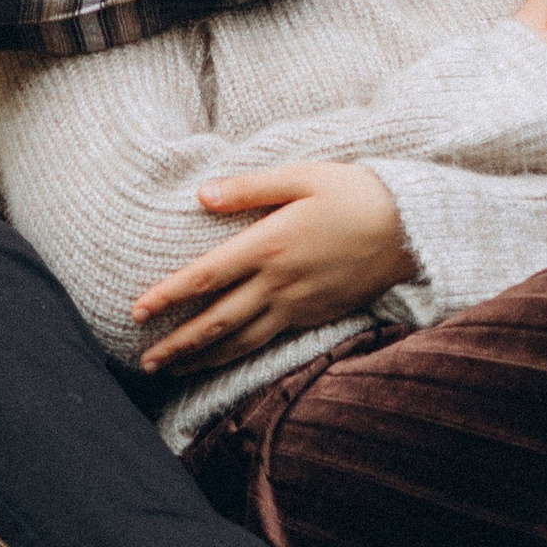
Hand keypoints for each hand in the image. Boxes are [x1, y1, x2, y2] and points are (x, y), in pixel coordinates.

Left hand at [132, 163, 410, 372]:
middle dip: (178, 344)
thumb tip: (201, 195)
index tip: (138, 310)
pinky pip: (268, 343)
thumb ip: (249, 188)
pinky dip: (238, 356)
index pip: (207, 276)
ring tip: (172, 370)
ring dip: (202, 358)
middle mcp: (279, 282)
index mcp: (270, 244)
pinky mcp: (314, 316)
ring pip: (241, 341)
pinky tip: (223, 359)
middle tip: (145, 361)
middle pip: (218, 322)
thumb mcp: (301, 176)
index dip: (169, 296)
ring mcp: (298, 305)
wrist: (409, 228)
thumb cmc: (353, 192)